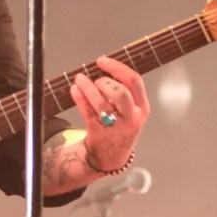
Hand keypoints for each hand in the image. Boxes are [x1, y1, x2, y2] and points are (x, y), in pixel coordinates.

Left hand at [69, 56, 149, 172]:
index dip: (116, 67)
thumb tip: (103, 68)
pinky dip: (79, 98)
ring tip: (79, 80)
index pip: (134, 81)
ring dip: (88, 88)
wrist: (113, 156)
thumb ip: (124, 91)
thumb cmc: (121, 125)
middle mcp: (132, 118)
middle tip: (97, 79)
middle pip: (121, 93)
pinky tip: (75, 90)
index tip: (102, 61)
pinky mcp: (99, 133)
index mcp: (142, 107)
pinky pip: (87, 112)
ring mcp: (116, 127)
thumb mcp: (132, 110)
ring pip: (101, 103)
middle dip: (105, 82)